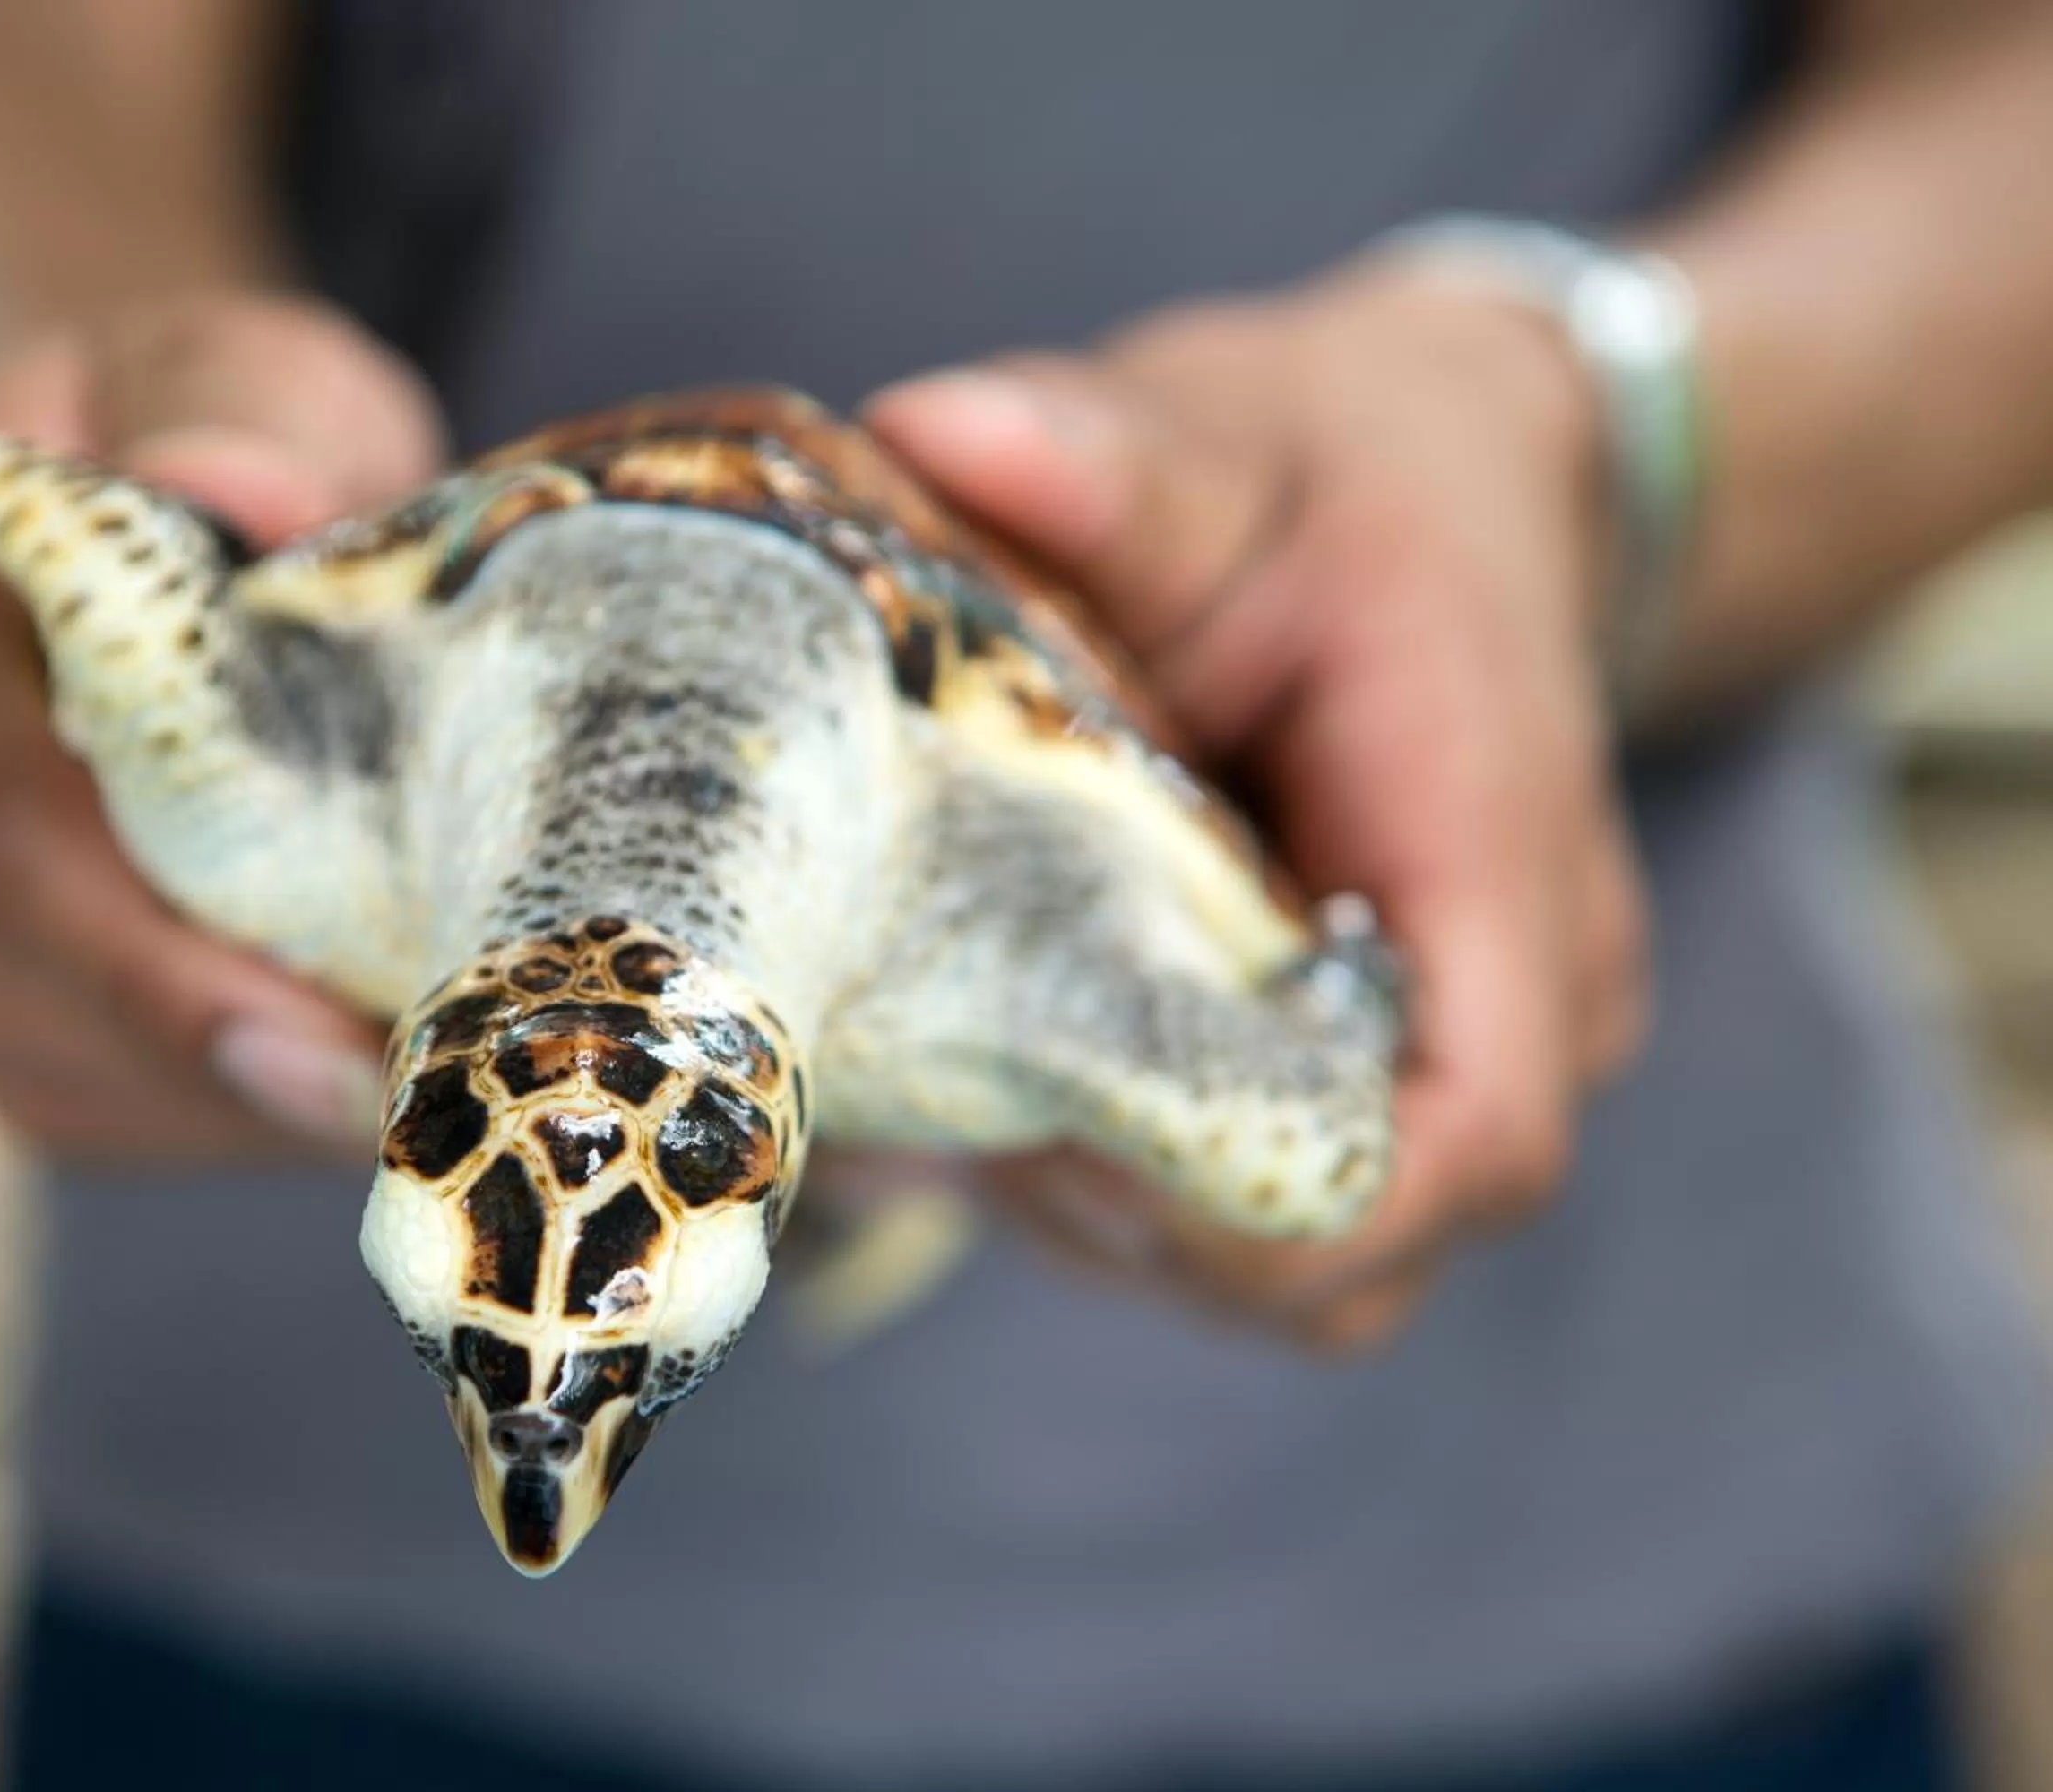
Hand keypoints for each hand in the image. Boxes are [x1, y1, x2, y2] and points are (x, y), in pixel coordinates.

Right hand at [0, 294, 441, 1158]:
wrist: (107, 503)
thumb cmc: (194, 436)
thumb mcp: (237, 373)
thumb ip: (238, 418)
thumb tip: (235, 489)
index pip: (4, 821)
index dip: (155, 952)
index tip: (316, 1029)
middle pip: (32, 976)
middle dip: (231, 1062)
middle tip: (415, 1105)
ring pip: (67, 1070)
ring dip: (244, 1106)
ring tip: (420, 1094)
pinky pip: (93, 1108)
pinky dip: (227, 1120)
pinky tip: (353, 1085)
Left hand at [867, 268, 1650, 1350]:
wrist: (1459, 479)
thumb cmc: (1341, 471)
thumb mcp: (1224, 435)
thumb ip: (1099, 456)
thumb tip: (929, 429)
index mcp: (1496, 845)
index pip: (1474, 1135)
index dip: (1277, 1203)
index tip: (1069, 1134)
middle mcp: (1518, 989)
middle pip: (1362, 1243)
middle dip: (1147, 1220)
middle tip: (958, 1098)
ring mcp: (1459, 1041)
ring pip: (1304, 1257)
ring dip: (1122, 1211)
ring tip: (966, 1073)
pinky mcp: (1383, 1061)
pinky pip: (1271, 1199)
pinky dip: (1134, 1178)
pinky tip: (1007, 1067)